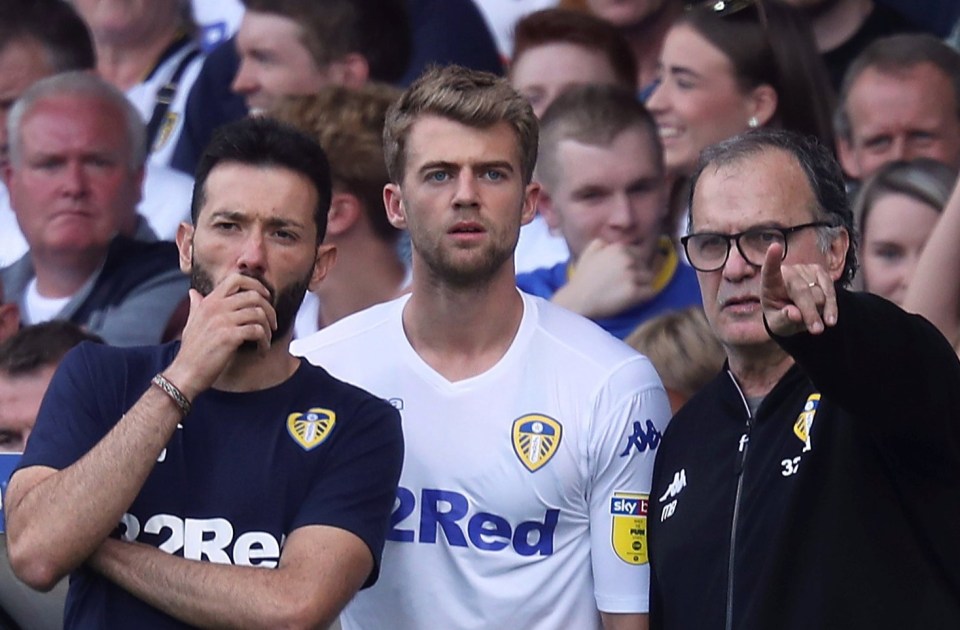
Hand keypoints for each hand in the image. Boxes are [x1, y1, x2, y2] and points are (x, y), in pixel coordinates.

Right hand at [164, 273, 277, 395]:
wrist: (186, 373)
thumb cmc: (191, 351)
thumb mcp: (191, 323)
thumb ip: (196, 306)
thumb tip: (194, 292)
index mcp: (209, 301)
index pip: (237, 279)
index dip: (257, 285)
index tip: (266, 298)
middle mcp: (215, 307)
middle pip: (254, 296)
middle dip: (269, 309)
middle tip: (272, 324)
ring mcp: (222, 321)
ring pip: (259, 314)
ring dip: (268, 329)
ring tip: (266, 340)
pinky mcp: (229, 336)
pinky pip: (257, 331)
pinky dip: (265, 342)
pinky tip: (262, 350)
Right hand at [553, 239, 660, 318]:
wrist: (577, 300)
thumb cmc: (582, 278)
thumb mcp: (588, 252)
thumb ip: (602, 242)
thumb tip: (610, 243)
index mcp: (618, 248)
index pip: (639, 254)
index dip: (634, 264)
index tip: (625, 274)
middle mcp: (627, 259)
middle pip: (645, 265)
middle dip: (638, 274)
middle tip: (625, 284)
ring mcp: (631, 275)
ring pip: (649, 278)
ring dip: (642, 285)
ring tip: (628, 292)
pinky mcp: (633, 292)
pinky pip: (650, 292)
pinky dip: (645, 296)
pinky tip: (633, 299)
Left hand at [760, 242, 837, 336]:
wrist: (796, 313)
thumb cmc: (782, 317)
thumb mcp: (778, 324)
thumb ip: (784, 319)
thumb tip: (794, 314)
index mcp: (770, 284)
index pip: (769, 271)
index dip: (772, 259)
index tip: (774, 247)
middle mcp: (787, 272)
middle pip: (802, 291)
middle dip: (810, 312)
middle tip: (816, 330)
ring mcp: (804, 270)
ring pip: (819, 294)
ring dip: (819, 311)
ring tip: (812, 321)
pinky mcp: (820, 272)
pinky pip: (831, 291)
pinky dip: (831, 307)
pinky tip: (830, 319)